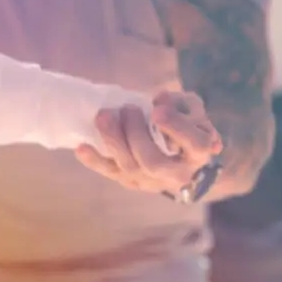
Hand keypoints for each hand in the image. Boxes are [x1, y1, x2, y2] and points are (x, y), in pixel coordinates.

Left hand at [74, 91, 222, 194]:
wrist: (182, 160)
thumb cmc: (187, 127)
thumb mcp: (192, 110)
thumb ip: (182, 103)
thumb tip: (160, 99)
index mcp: (199, 153)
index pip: (193, 143)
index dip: (175, 127)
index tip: (157, 110)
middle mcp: (177, 174)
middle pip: (152, 161)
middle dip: (135, 134)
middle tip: (128, 109)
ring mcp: (152, 181)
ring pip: (129, 168)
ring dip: (113, 140)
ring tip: (104, 116)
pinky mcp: (131, 182)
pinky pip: (111, 173)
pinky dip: (95, 161)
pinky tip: (81, 147)